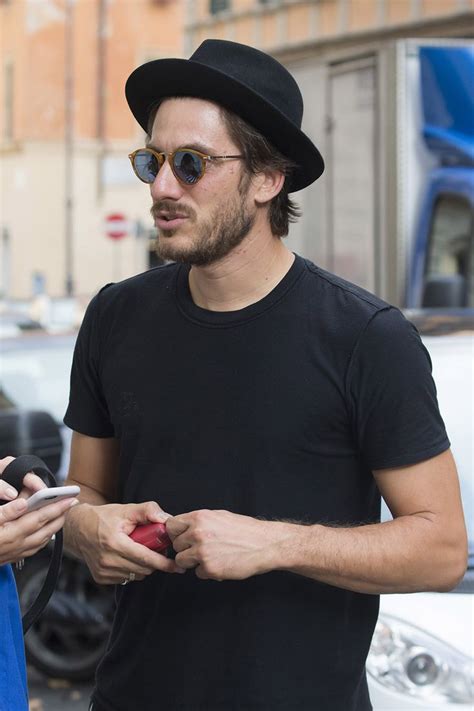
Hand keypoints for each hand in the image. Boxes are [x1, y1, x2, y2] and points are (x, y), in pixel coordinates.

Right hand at [0, 456, 79, 564]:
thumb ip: (5, 512)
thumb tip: (22, 502)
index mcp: (13, 533)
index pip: (41, 517)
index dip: (57, 507)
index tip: (69, 498)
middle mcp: (18, 544)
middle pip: (47, 528)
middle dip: (61, 515)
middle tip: (72, 502)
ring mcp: (17, 552)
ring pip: (44, 539)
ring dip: (55, 526)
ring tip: (62, 514)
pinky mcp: (13, 558)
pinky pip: (36, 547)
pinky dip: (45, 538)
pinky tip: (46, 533)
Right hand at [65, 501, 184, 584]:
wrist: (78, 528)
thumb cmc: (104, 517)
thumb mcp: (126, 509)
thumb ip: (147, 511)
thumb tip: (166, 519)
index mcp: (114, 543)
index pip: (145, 558)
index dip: (163, 563)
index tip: (176, 565)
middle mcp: (107, 560)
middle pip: (143, 569)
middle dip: (155, 562)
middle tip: (159, 549)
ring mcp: (103, 571)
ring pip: (136, 575)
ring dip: (144, 566)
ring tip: (142, 551)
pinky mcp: (101, 577)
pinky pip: (125, 578)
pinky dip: (132, 570)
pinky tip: (129, 558)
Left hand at [166, 509, 286, 579]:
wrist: (264, 544)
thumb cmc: (245, 530)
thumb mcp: (219, 517)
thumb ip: (199, 522)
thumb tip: (183, 527)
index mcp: (200, 518)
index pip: (171, 525)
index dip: (175, 533)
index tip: (181, 538)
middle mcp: (198, 533)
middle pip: (176, 544)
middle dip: (185, 548)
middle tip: (199, 549)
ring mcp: (202, 552)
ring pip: (181, 560)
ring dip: (193, 561)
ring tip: (209, 557)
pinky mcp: (210, 568)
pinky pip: (197, 573)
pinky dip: (207, 571)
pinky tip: (220, 564)